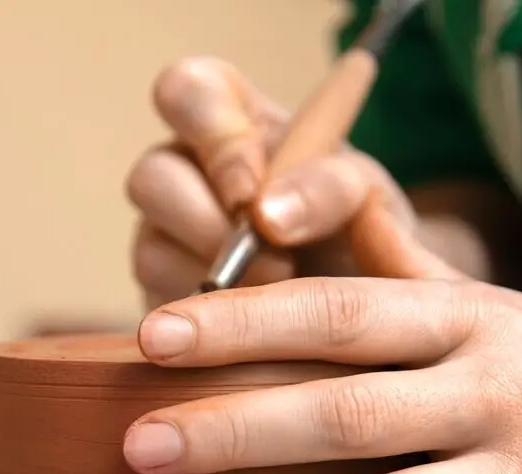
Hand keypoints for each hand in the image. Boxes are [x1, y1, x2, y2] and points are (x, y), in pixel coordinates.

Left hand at [121, 267, 521, 473]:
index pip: (343, 313)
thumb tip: (291, 236)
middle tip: (137, 448)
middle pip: (349, 411)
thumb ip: (407, 279)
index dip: (245, 324)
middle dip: (237, 429)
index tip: (152, 339)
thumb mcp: (509, 303)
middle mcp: (500, 394)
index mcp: (477, 320)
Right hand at [125, 56, 416, 306]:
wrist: (371, 317)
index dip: (212, 137)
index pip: (188, 92)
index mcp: (233, 121)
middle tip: (276, 261)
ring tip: (280, 297)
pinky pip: (163, 312)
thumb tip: (267, 215)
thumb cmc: (363, 235)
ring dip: (217, 279)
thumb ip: (332, 186)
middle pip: (150, 177)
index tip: (254, 190)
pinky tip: (256, 332)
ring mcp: (164, 241)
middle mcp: (185, 174)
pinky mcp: (163, 305)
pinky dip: (214, 326)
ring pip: (150, 250)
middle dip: (209, 224)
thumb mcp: (369, 198)